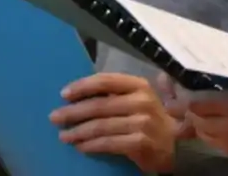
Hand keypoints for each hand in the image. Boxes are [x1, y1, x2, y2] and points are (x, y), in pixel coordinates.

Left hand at [53, 73, 177, 171]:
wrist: (172, 145)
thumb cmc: (149, 118)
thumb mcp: (137, 99)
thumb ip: (115, 95)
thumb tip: (79, 95)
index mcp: (139, 85)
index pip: (106, 81)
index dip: (83, 86)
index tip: (64, 94)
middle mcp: (142, 101)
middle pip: (99, 105)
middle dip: (73, 112)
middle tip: (54, 118)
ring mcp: (142, 122)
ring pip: (101, 126)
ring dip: (78, 132)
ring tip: (63, 136)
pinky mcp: (140, 142)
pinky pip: (108, 143)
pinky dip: (91, 145)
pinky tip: (80, 147)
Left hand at [182, 86, 227, 164]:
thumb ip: (227, 90)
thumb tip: (204, 89)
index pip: (195, 103)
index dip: (179, 97)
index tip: (170, 85)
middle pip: (196, 120)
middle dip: (186, 110)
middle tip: (178, 99)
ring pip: (203, 135)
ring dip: (198, 124)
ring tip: (198, 113)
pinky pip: (218, 145)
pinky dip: (214, 135)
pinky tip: (219, 127)